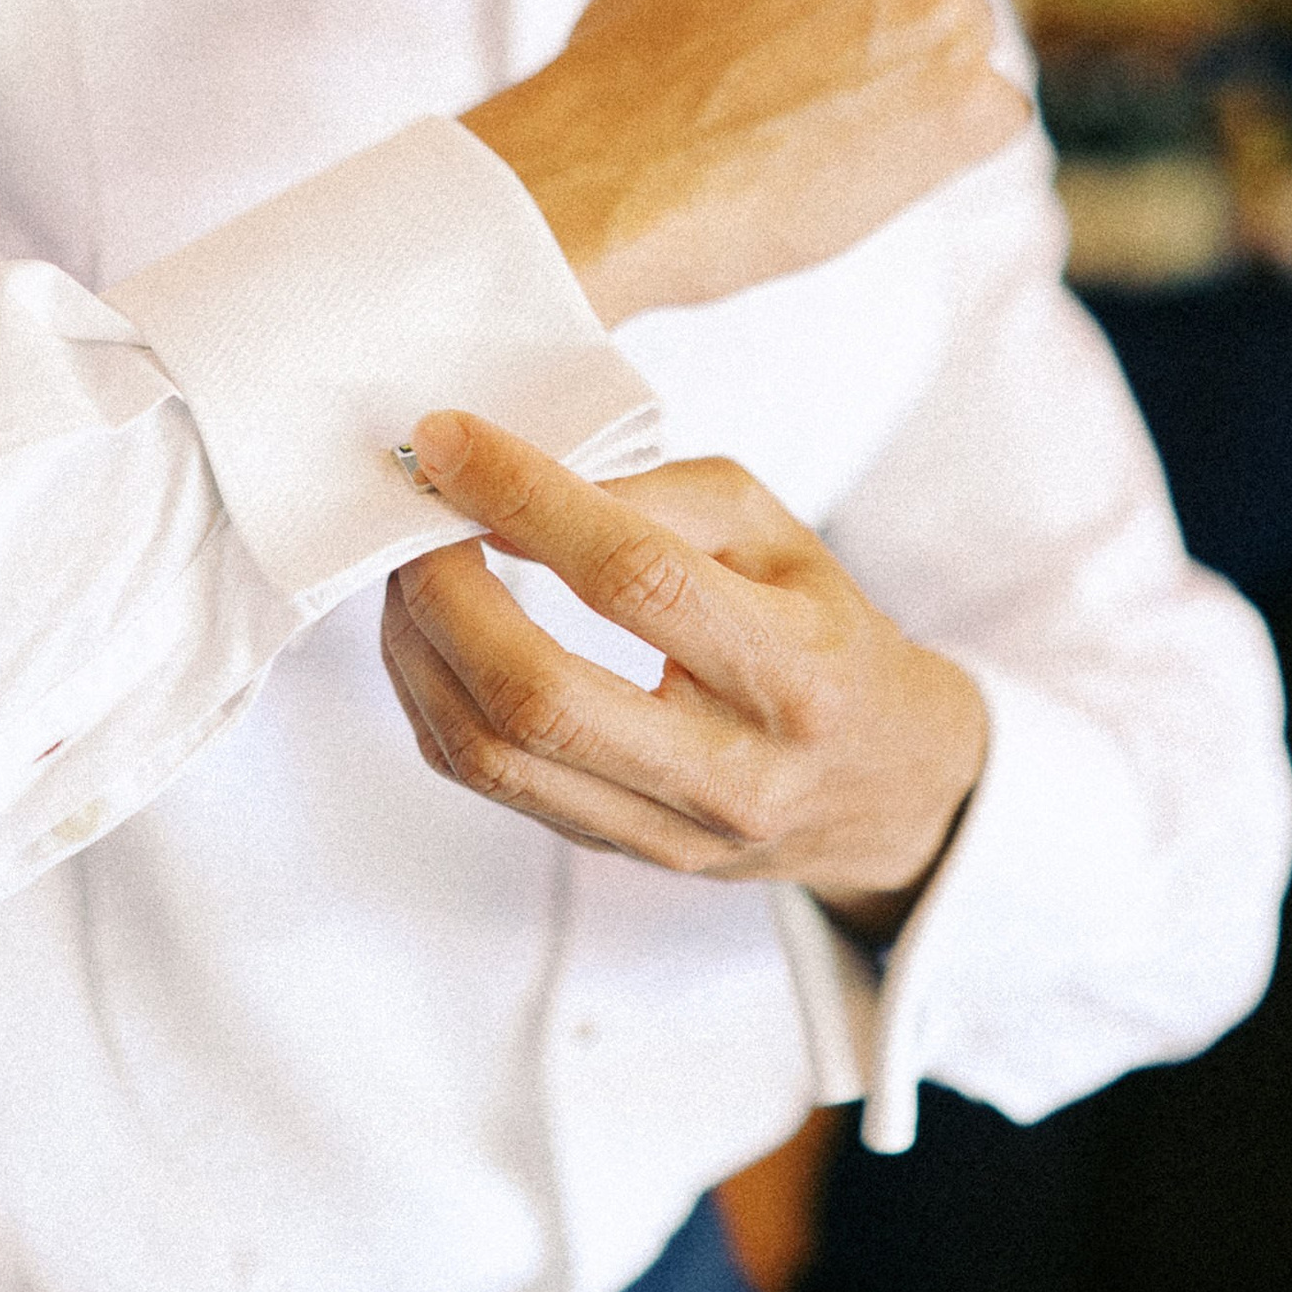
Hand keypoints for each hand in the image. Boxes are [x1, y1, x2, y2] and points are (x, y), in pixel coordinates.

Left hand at [380, 410, 986, 947]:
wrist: (880, 782)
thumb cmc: (820, 629)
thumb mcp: (778, 533)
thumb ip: (663, 496)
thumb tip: (521, 479)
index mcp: (793, 670)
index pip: (635, 579)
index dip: (526, 500)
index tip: (449, 441)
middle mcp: (731, 769)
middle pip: (541, 695)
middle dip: (446, 593)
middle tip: (416, 519)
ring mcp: (667, 829)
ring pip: (493, 755)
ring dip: (419, 650)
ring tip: (412, 571)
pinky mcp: (614, 849)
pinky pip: (489, 783)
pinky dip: (432, 700)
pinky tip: (430, 637)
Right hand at [461, 0, 1027, 323]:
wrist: (605, 171)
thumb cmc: (622, 63)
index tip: (797, 14)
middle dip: (886, 26)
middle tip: (796, 81)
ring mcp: (946, 1)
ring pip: (962, 46)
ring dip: (908, 90)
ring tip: (806, 127)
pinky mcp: (971, 98)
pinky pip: (985, 123)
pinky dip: (934, 155)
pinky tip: (847, 164)